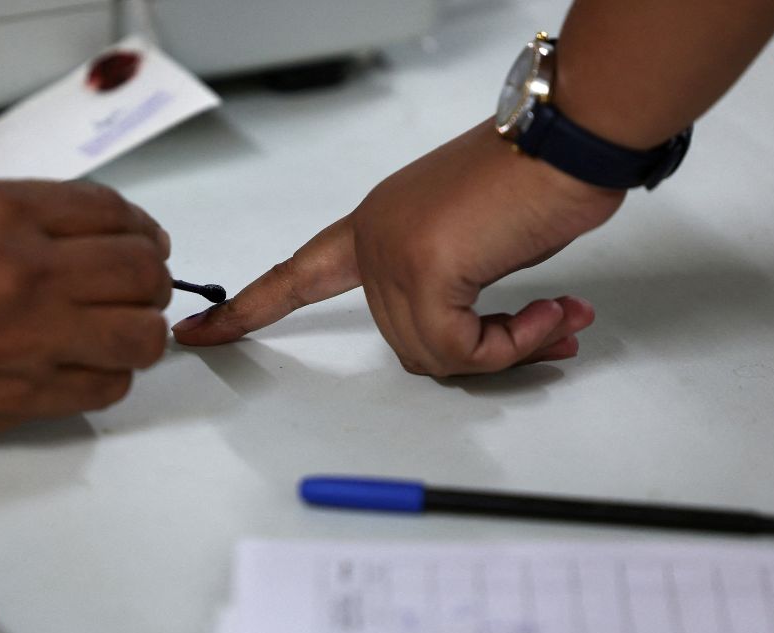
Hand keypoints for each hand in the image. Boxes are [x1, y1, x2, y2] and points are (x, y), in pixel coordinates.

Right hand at [0, 181, 169, 443]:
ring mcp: (32, 337)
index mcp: (4, 214)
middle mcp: (27, 271)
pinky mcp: (26, 395)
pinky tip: (90, 365)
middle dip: (151, 279)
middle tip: (139, 288)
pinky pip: (109, 386)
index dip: (141, 229)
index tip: (144, 242)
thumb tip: (93, 232)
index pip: (115, 212)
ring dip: (141, 331)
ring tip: (121, 329)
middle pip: (143, 272)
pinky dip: (111, 375)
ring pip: (143, 335)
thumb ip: (24, 217)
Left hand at [172, 120, 625, 375]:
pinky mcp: (424, 268)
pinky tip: (552, 313)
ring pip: (433, 354)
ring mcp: (392, 251)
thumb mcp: (477, 243)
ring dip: (506, 348)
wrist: (572, 137)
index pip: (294, 274)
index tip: (201, 331)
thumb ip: (453, 288)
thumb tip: (476, 340)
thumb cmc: (536, 176)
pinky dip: (514, 345)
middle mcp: (375, 237)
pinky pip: (460, 349)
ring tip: (551, 316)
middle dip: (480, 350)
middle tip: (538, 328)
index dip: (249, 309)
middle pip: (406, 342)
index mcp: (374, 225)